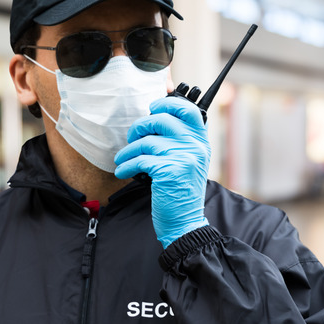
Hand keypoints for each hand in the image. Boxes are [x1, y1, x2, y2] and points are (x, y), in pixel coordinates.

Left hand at [114, 96, 209, 247]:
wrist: (185, 220)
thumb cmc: (182, 190)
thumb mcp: (190, 161)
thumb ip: (181, 140)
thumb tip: (155, 119)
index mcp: (201, 141)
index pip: (188, 109)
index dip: (168, 103)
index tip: (153, 108)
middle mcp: (195, 146)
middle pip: (161, 119)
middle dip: (139, 127)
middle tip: (133, 138)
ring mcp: (183, 157)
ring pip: (146, 141)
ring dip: (128, 151)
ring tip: (122, 159)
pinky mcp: (169, 171)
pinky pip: (140, 159)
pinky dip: (127, 165)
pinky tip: (123, 171)